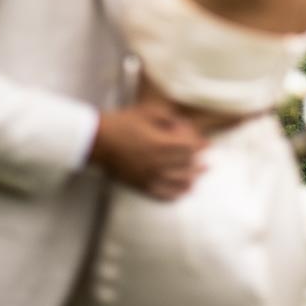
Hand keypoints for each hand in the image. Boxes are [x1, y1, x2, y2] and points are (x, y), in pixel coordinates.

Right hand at [90, 105, 206, 199]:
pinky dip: (176, 194)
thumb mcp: (147, 112)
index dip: (200, 145)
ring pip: (178, 182)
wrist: (98, 140)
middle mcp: (158, 162)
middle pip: (186, 165)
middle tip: (206, 162)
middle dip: (198, 163)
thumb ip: (167, 117)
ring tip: (199, 176)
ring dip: (191, 179)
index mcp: (160, 143)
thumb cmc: (122, 122)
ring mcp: (149, 176)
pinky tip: (183, 192)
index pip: (189, 147)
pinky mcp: (140, 185)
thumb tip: (181, 125)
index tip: (207, 144)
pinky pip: (163, 194)